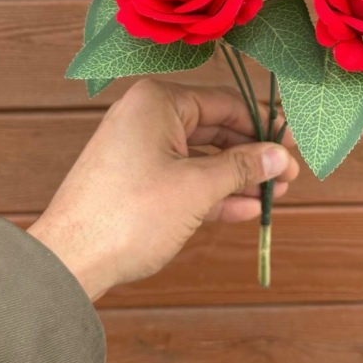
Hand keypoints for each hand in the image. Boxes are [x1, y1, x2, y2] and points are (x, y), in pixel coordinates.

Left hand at [28, 79, 298, 300]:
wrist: (69, 261)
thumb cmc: (131, 213)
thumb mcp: (198, 186)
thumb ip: (243, 167)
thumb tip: (280, 157)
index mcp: (157, 102)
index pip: (225, 104)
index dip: (264, 125)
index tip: (292, 144)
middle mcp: (146, 118)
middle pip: (214, 131)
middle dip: (253, 156)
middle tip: (288, 176)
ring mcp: (138, 151)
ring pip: (200, 159)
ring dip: (237, 178)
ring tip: (274, 196)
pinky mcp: (134, 182)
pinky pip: (182, 180)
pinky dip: (213, 194)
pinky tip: (246, 209)